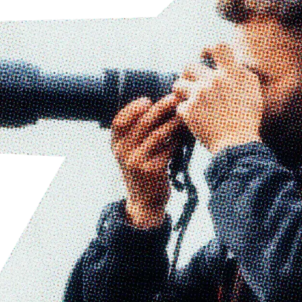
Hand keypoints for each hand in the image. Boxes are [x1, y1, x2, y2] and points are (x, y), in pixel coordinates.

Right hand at [111, 92, 183, 226]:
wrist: (145, 203)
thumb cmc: (143, 173)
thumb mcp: (131, 154)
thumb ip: (136, 135)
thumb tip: (156, 107)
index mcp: (116, 145)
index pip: (119, 121)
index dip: (132, 108)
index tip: (147, 100)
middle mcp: (122, 153)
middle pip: (142, 123)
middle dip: (160, 108)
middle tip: (175, 98)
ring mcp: (136, 162)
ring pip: (157, 135)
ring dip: (173, 122)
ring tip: (184, 114)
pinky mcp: (151, 171)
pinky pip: (168, 150)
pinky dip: (178, 141)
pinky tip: (185, 135)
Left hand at [173, 43, 262, 153]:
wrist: (238, 145)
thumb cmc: (248, 121)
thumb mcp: (253, 92)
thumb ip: (240, 75)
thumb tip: (231, 64)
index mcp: (232, 74)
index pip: (218, 46)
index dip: (207, 49)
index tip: (203, 56)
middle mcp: (214, 80)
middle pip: (189, 65)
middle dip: (188, 74)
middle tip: (192, 85)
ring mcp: (199, 95)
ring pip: (178, 84)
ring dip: (182, 92)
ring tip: (189, 101)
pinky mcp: (189, 111)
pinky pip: (179, 107)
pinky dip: (185, 114)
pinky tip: (194, 121)